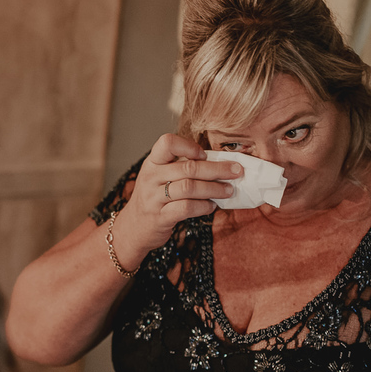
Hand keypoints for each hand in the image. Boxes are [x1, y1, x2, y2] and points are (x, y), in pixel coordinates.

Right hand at [111, 133, 241, 259]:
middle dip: (217, 169)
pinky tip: (212, 206)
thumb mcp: (159, 177)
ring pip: (189, 187)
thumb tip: (219, 164)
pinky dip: (204, 206)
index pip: (167, 143)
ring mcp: (154, 198)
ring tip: (228, 190)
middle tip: (236, 171)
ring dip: (214, 188)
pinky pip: (187, 208)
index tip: (205, 155)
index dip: (189, 146)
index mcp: (152, 163)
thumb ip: (180, 168)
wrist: (133, 228)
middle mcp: (151, 177)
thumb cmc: (153, 199)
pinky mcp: (160, 217)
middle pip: (188, 167)